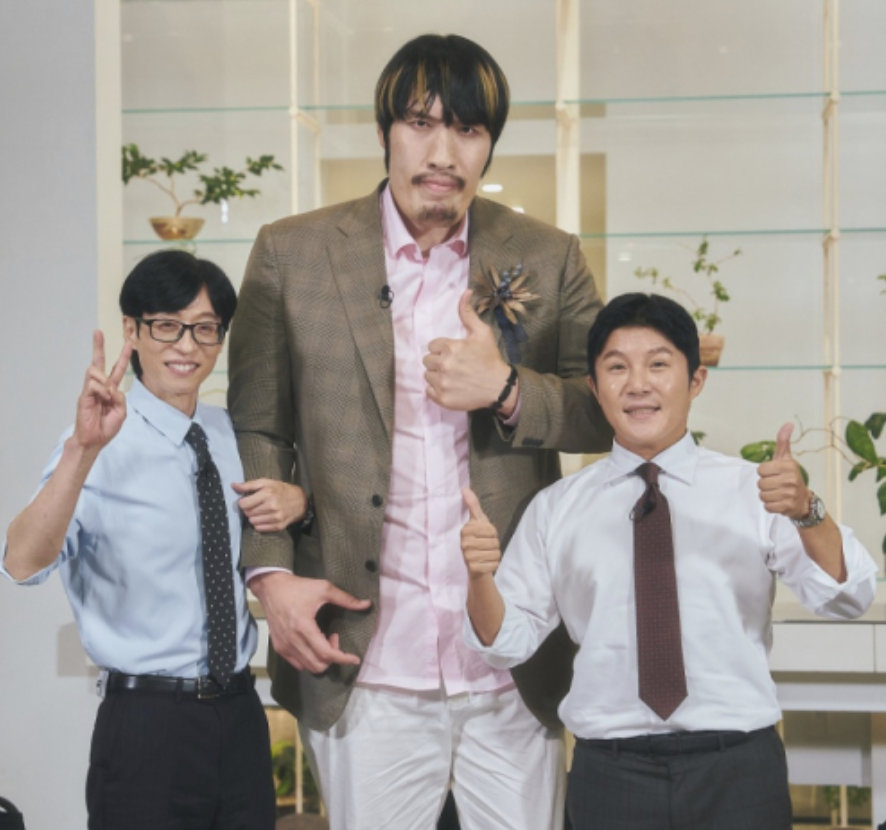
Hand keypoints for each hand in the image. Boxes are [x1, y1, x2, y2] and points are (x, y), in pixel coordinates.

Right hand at [73, 331, 131, 452]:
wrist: (94, 440)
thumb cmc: (106, 427)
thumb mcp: (121, 412)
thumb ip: (120, 398)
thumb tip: (112, 387)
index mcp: (110, 390)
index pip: (117, 370)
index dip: (123, 357)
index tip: (129, 343)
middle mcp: (100, 387)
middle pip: (99, 363)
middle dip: (98, 347)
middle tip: (98, 332)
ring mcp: (90, 390)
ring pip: (96, 372)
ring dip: (105, 382)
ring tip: (107, 396)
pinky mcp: (84, 395)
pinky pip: (93, 385)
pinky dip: (101, 391)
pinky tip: (102, 399)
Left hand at [233, 480, 306, 532]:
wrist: (300, 501)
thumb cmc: (281, 490)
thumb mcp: (266, 482)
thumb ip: (249, 485)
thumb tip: (233, 486)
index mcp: (268, 493)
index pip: (244, 504)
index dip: (243, 502)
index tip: (248, 500)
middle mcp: (272, 506)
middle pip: (247, 513)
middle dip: (249, 509)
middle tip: (256, 505)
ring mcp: (276, 517)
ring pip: (252, 522)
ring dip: (254, 517)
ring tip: (260, 511)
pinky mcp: (278, 526)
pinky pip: (259, 528)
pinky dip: (259, 524)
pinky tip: (264, 518)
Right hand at [249, 571, 370, 673]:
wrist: (271, 587)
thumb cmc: (298, 587)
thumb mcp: (324, 588)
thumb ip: (346, 599)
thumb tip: (367, 604)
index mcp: (304, 627)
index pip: (326, 654)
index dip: (343, 658)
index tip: (355, 659)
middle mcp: (292, 641)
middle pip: (318, 665)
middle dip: (333, 657)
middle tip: (334, 637)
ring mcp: (284, 646)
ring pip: (308, 667)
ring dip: (321, 659)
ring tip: (323, 639)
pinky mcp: (279, 647)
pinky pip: (297, 663)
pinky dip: (309, 659)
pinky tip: (312, 643)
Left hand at [423, 290, 515, 413]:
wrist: (499, 386)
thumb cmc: (490, 359)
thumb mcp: (482, 333)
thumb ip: (468, 314)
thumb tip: (465, 292)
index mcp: (450, 348)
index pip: (432, 346)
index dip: (443, 349)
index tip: (454, 354)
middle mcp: (444, 365)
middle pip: (427, 361)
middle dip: (438, 361)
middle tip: (453, 366)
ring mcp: (442, 383)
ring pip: (428, 376)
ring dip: (437, 375)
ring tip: (452, 376)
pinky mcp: (443, 398)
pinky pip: (428, 391)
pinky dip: (436, 390)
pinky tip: (450, 387)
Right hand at [461, 487, 500, 579]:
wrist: (472, 564)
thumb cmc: (476, 538)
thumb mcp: (476, 521)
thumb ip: (472, 505)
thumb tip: (465, 489)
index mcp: (466, 530)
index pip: (491, 530)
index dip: (492, 533)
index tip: (485, 535)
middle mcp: (465, 544)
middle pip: (494, 542)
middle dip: (494, 544)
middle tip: (486, 546)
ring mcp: (469, 557)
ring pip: (495, 553)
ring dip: (494, 554)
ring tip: (486, 554)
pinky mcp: (474, 569)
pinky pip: (493, 565)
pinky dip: (493, 564)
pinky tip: (486, 563)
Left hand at [757, 423, 810, 519]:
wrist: (804, 500)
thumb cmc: (790, 477)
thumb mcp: (786, 458)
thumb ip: (783, 442)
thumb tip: (788, 424)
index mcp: (788, 466)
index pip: (760, 470)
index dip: (765, 473)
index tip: (774, 474)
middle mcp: (790, 479)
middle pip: (760, 483)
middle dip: (765, 485)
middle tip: (776, 485)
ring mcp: (789, 494)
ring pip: (762, 495)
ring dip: (767, 495)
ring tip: (777, 493)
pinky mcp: (787, 507)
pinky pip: (767, 506)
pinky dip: (770, 505)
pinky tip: (779, 501)